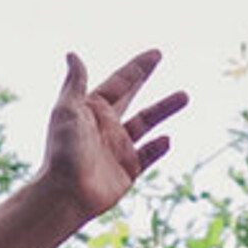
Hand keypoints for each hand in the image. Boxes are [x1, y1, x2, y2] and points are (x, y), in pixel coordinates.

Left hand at [38, 49, 188, 221]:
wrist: (65, 194)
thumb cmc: (63, 151)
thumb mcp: (67, 112)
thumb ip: (75, 83)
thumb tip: (72, 54)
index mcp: (91, 111)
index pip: (118, 83)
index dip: (135, 68)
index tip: (155, 53)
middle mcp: (104, 127)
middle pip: (130, 97)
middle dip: (143, 78)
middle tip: (160, 58)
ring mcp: (117, 149)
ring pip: (145, 123)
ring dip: (163, 109)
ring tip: (184, 96)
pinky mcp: (126, 171)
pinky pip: (147, 156)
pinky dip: (158, 147)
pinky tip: (167, 139)